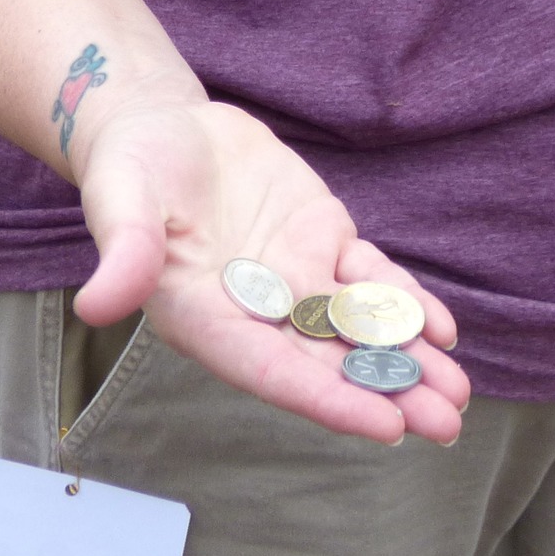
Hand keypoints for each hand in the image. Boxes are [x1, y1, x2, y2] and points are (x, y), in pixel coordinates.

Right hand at [67, 85, 467, 443]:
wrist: (162, 128)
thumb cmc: (132, 168)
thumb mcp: (120, 198)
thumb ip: (124, 251)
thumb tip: (95, 305)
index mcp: (206, 318)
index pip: (273, 371)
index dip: (329, 399)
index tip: (386, 427)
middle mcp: (256, 310)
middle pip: (327, 361)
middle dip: (387, 391)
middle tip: (448, 426)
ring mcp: (293, 275)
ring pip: (357, 326)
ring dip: (407, 359)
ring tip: (459, 395)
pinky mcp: (318, 238)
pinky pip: (368, 278)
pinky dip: (404, 302)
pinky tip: (442, 329)